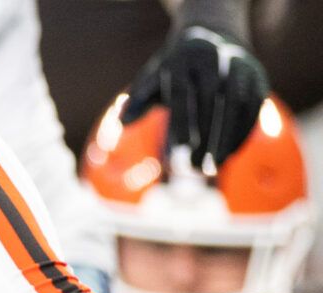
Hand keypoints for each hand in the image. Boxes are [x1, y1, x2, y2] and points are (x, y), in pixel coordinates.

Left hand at [122, 24, 268, 172]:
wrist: (210, 38)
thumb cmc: (173, 71)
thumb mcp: (153, 81)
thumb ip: (138, 102)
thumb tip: (122, 123)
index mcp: (184, 61)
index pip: (183, 94)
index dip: (182, 123)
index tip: (179, 151)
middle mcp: (215, 59)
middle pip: (212, 100)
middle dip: (205, 136)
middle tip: (194, 168)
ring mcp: (239, 66)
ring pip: (238, 103)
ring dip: (227, 138)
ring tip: (213, 167)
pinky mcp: (256, 76)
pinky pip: (253, 107)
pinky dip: (242, 132)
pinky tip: (229, 154)